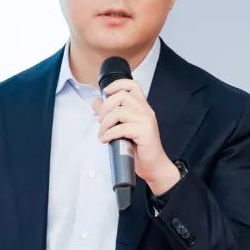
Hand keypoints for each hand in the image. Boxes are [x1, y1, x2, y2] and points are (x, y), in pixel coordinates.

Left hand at [92, 78, 180, 196]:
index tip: (105, 92)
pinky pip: (121, 128)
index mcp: (142, 106)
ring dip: (105, 123)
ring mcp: (146, 120)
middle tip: (100, 120)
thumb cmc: (139, 147)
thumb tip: (96, 102)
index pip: (132, 85)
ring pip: (119, 112)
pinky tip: (105, 140)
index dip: (117, 84)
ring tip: (102, 133)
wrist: (153, 165)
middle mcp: (146, 110)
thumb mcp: (123, 127)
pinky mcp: (144, 132)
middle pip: (121, 96)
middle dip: (105, 107)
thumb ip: (110, 113)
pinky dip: (109, 134)